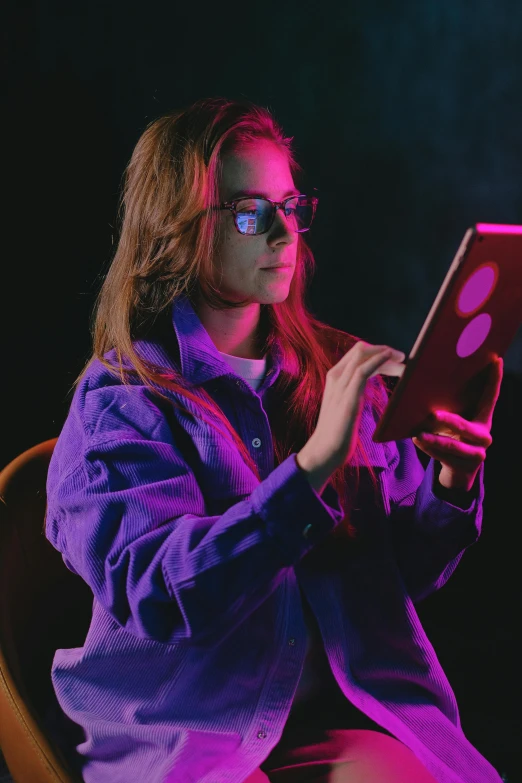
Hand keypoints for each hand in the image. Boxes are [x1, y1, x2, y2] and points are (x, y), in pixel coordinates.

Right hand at [297, 341, 405, 492]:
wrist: (325, 450)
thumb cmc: (337, 433)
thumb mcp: (345, 406)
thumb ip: (352, 394)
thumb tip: (364, 392)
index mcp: (334, 378)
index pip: (356, 354)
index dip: (377, 352)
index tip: (394, 359)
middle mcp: (335, 376)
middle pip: (360, 350)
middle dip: (383, 350)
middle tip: (402, 358)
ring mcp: (340, 384)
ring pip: (362, 355)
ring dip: (386, 354)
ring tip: (403, 361)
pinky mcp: (348, 395)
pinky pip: (363, 370)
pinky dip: (379, 360)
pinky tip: (391, 359)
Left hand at [412, 357, 503, 490]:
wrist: (458, 470)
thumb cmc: (453, 437)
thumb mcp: (456, 421)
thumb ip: (449, 406)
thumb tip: (424, 385)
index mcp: (483, 418)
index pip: (490, 397)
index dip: (495, 379)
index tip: (496, 360)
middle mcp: (484, 436)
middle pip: (467, 428)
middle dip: (450, 421)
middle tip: (433, 415)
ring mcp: (477, 454)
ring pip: (454, 446)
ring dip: (435, 440)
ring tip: (419, 435)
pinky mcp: (466, 468)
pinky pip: (445, 458)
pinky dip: (430, 450)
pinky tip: (418, 442)